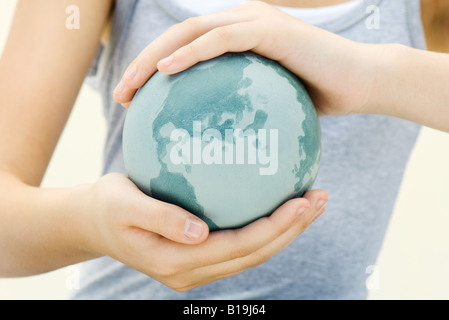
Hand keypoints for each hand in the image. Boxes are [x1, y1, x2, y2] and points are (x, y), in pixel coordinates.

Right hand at [84, 173, 327, 290]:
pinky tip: (280, 209)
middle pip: (255, 254)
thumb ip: (160, 219)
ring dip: (285, 231)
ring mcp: (196, 267)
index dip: (275, 227)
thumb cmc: (107, 207)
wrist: (92, 222)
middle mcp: (192, 271)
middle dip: (292, 230)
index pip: (239, 247)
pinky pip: (240, 246)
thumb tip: (199, 232)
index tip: (303, 201)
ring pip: (252, 254)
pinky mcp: (197, 256)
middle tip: (320, 199)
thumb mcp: (124, 205)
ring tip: (311, 205)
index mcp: (177, 260)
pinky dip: (265, 229)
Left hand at [113, 1, 375, 116]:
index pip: (186, 51)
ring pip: (191, 32)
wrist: (361, 82)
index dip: (154, 72)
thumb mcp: (270, 109)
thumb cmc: (318, 100)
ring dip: (156, 57)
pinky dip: (191, 53)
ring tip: (133, 86)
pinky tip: (167, 72)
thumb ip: (243, 114)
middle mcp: (241, 24)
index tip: (134, 102)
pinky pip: (220, 39)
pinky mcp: (268, 28)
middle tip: (122, 95)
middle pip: (179, 38)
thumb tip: (219, 147)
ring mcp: (254, 22)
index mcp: (238, 40)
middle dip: (144, 64)